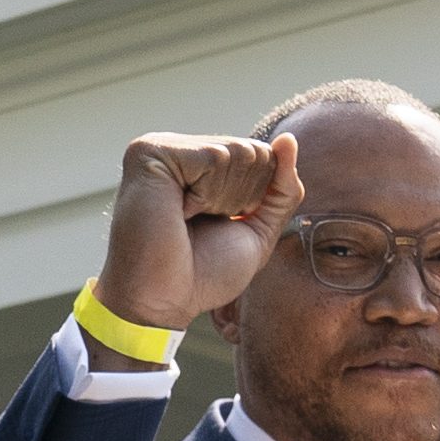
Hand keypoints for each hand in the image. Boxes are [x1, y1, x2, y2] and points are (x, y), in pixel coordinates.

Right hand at [93, 131, 303, 340]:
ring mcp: (162, 148)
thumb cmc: (205, 274)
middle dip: (242, 198)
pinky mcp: (151, 151)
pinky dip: (208, 194)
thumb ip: (281, 189)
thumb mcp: (258, 230)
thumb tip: (288, 139)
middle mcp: (180, 151)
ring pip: (237, 152)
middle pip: (253, 152)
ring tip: (186, 218)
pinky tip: (179, 210)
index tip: (218, 226)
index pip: (262, 156)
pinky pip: (215, 156)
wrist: (166, 301)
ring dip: (223, 199)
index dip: (255, 200)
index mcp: (199, 166)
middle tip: (201, 225)